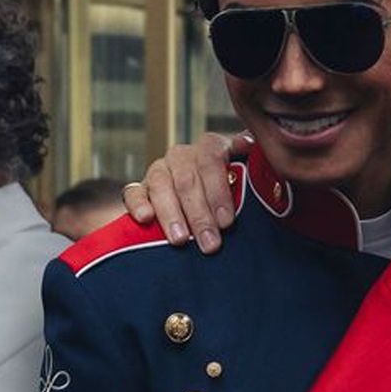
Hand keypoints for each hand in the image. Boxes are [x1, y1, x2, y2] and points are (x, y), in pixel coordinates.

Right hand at [123, 130, 251, 252]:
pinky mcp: (140, 188)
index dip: (219, 191)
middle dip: (199, 215)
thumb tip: (258, 158)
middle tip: (210, 244)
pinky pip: (133, 192)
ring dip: (172, 214)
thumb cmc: (235, 196)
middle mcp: (184, 155)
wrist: (210, 207)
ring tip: (181, 240)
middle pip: (188, 179)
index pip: (212, 160)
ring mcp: (160, 170)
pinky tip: (145, 219)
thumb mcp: (250, 183)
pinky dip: (138, 204)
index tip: (227, 222)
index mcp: (212, 147)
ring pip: (161, 185)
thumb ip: (256, 173)